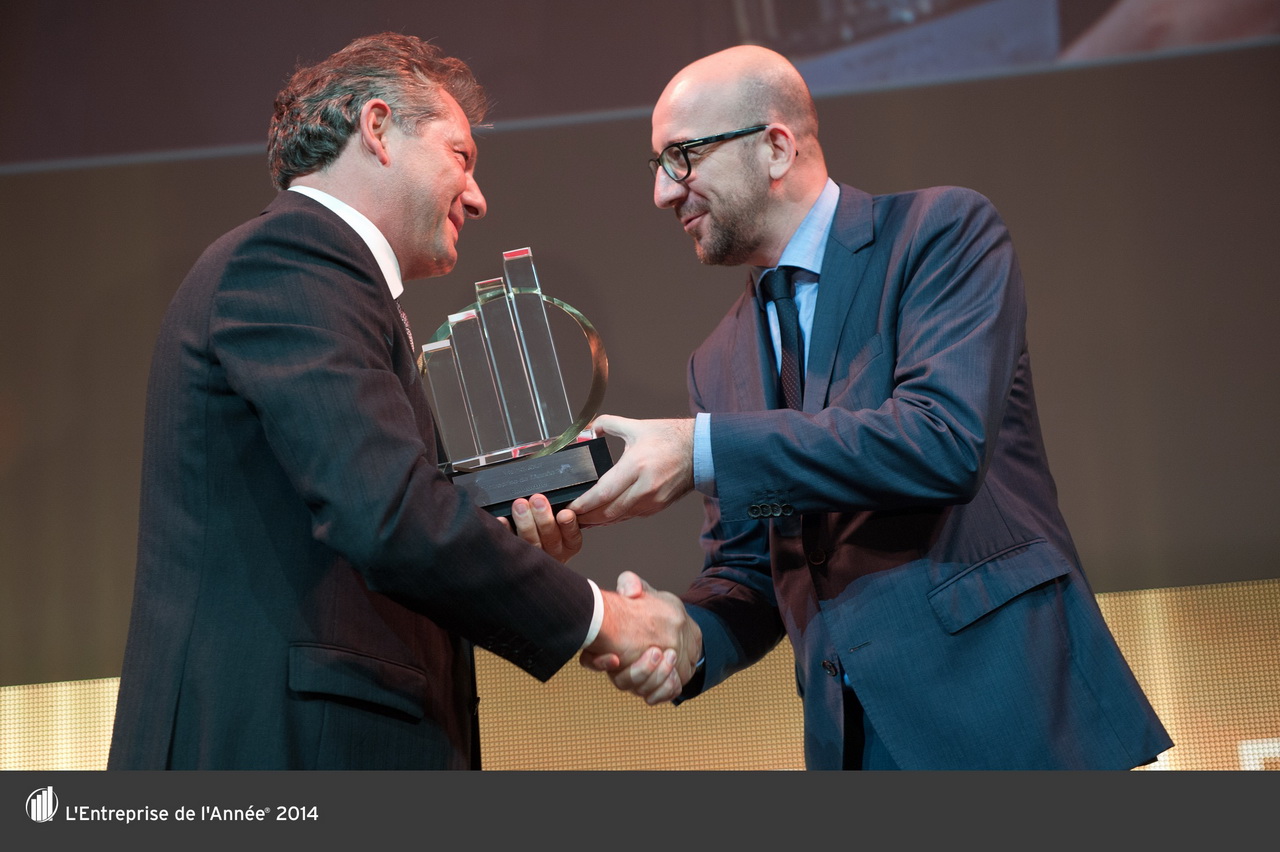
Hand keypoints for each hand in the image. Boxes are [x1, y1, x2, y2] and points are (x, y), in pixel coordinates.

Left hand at [497, 494, 582, 562]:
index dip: (569, 524)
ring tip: (520, 505)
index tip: (564, 513)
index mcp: (568, 544)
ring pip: (531, 542)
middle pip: (550, 538)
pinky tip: (502, 520)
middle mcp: (554, 552)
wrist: (534, 562)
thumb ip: (561, 510)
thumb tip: (552, 496)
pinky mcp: (517, 556)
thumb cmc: (550, 530)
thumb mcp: (563, 522)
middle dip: (544, 518)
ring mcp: (535, 556)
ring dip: (525, 522)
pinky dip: (506, 530)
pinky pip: (511, 544)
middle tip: (537, 500)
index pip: (572, 535)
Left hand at [567, 415, 694, 526]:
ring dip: (598, 520)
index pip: (603, 493)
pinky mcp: (657, 506)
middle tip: (568, 516)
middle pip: (607, 511)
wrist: (702, 451)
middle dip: (585, 517)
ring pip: (618, 517)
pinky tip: (602, 516)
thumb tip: (588, 428)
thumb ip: (608, 423)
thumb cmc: (671, 437)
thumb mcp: (637, 426)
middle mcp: (644, 487)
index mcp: (637, 466)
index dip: (583, 504)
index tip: (568, 507)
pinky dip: (614, 517)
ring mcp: (652, 500)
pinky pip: (630, 516)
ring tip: (581, 519)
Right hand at [579, 571, 701, 704]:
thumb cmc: (650, 608)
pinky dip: (666, 690)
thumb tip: (631, 591)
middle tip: (656, 651)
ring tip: (671, 656)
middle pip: (622, 682)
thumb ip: (631, 584)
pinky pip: (658, 697)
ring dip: (657, 677)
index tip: (615, 658)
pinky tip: (675, 675)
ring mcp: (637, 680)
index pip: (591, 661)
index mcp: (608, 647)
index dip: (599, 663)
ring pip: (641, 691)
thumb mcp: (641, 592)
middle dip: (640, 670)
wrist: (673, 623)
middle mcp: (619, 669)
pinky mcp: (655, 688)